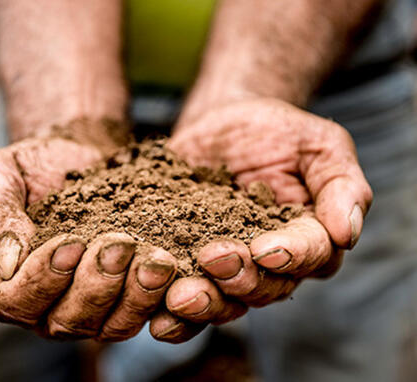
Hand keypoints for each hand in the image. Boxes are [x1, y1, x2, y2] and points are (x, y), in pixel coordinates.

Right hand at [0, 136, 176, 340]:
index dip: (42, 279)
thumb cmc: (33, 165)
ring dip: (136, 296)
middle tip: (120, 243)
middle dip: (97, 285)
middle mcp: (46, 306)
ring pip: (111, 326)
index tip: (70, 241)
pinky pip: (144, 312)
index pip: (14, 302)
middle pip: (68, 321)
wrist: (81, 155)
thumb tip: (8, 263)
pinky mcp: (126, 298)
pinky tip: (173, 266)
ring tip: (156, 261)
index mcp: (3, 284)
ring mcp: (90, 308)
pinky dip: (159, 295)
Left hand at [148, 97, 371, 341]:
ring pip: (224, 301)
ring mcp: (228, 269)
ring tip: (180, 296)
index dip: (290, 256)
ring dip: (203, 304)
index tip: (265, 249)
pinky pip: (184, 298)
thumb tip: (348, 233)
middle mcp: (271, 265)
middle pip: (264, 288)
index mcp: (309, 238)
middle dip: (240, 279)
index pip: (310, 255)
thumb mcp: (319, 144)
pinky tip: (157, 319)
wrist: (222, 124)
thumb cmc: (277, 132)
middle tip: (213, 259)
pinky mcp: (189, 264)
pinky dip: (171, 313)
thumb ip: (340, 185)